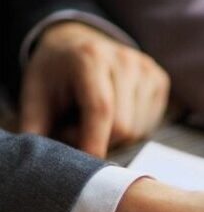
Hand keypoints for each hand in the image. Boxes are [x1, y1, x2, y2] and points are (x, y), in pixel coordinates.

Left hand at [20, 22, 169, 156]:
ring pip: (139, 130)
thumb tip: (42, 165)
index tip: (87, 167)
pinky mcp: (160, 80)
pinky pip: (149, 126)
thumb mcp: (34, 96)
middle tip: (76, 131)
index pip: (101, 109)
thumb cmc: (55, 74)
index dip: (95, 142)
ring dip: (116, 138)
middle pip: (124, 126)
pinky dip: (132, 130)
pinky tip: (116, 115)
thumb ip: (35, 129)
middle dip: (101, 141)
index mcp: (89, 57)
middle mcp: (124, 60)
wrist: (78, 44)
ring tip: (94, 121)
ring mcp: (146, 69)